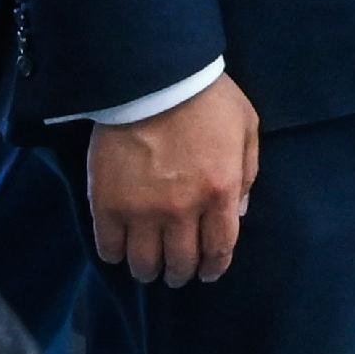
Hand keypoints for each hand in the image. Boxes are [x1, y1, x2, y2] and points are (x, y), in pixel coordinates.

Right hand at [87, 74, 261, 286]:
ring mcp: (142, 210)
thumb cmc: (207, 99)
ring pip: (143, 263)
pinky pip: (109, 246)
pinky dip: (114, 255)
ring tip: (148, 267)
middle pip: (181, 262)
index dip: (214, 267)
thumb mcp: (246, 128)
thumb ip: (247, 173)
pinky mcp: (107, 204)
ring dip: (148, 271)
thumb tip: (238, 213)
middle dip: (181, 273)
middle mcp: (183, 210)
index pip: (219, 248)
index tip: (208, 273)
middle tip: (176, 272)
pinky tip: (119, 251)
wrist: (154, 79)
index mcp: (220, 192)